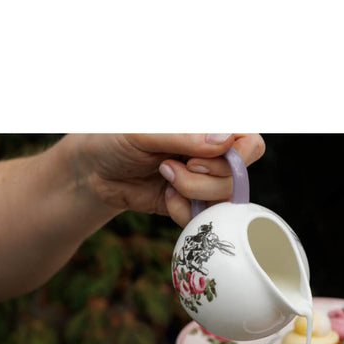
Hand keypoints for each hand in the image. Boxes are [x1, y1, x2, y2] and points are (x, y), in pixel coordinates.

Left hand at [75, 133, 265, 226]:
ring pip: (226, 199)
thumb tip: (224, 140)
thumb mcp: (144, 132)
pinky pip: (207, 218)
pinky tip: (167, 198)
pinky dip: (186, 212)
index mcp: (207, 125)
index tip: (205, 157)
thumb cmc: (114, 138)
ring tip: (165, 177)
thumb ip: (184, 134)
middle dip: (206, 177)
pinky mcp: (195, 205)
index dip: (239, 154)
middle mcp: (213, 152)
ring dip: (193, 193)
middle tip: (172, 167)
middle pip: (238, 174)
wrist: (94, 173)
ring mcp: (206, 181)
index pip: (250, 141)